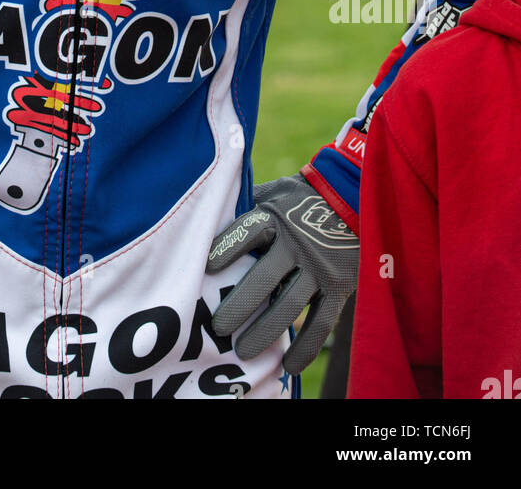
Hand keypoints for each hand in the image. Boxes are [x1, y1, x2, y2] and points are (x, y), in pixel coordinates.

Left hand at [207, 174, 358, 375]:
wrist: (353, 197)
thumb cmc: (301, 198)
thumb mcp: (275, 193)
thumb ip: (247, 204)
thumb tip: (210, 212)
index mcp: (276, 218)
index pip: (248, 232)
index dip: (227, 248)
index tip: (206, 267)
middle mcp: (297, 244)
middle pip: (264, 277)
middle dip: (239, 304)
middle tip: (217, 327)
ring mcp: (320, 268)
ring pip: (290, 305)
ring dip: (265, 331)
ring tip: (241, 352)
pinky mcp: (339, 287)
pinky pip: (322, 322)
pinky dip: (305, 347)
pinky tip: (287, 365)